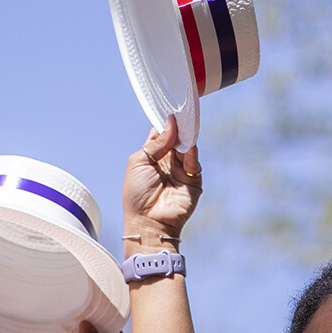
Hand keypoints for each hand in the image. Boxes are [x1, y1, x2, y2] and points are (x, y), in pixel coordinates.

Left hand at [123, 121, 200, 249]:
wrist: (149, 222)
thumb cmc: (137, 194)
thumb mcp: (140, 162)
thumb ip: (156, 143)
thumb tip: (170, 124)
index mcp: (152, 157)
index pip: (161, 134)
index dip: (165, 123)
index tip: (169, 111)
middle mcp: (168, 162)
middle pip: (176, 138)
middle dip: (177, 127)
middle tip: (179, 113)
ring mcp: (181, 171)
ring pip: (187, 147)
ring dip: (185, 137)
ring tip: (184, 126)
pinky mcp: (193, 180)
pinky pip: (194, 162)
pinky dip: (192, 151)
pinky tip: (188, 142)